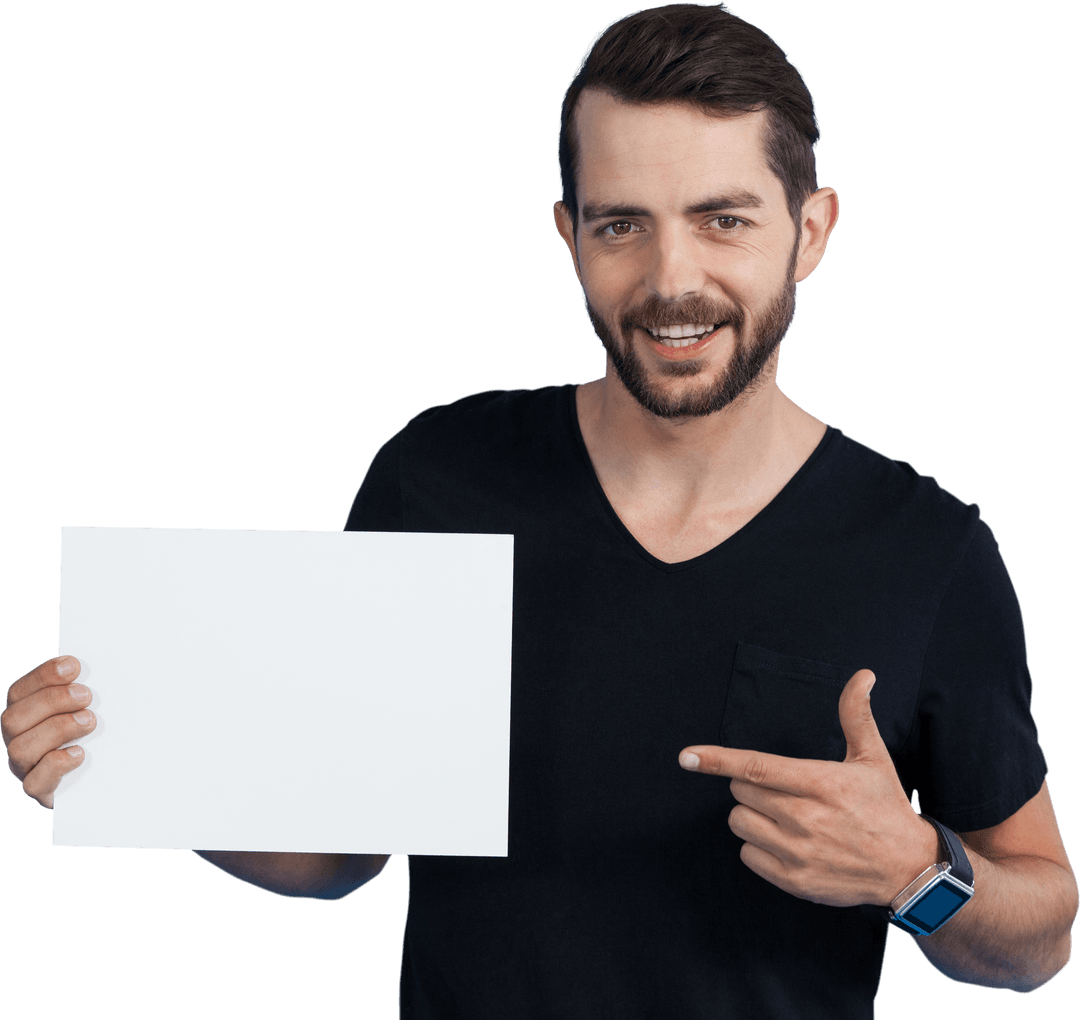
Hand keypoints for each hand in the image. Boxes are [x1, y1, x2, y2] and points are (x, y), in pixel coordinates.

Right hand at [3, 656, 95, 807]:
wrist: (99, 779)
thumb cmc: (94, 733)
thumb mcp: (87, 707)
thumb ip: (82, 692)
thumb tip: (96, 670)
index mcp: (25, 715)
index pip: (19, 692)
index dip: (43, 676)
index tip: (73, 666)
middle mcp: (18, 740)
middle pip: (13, 718)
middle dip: (52, 701)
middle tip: (86, 696)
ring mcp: (25, 767)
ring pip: (20, 748)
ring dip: (57, 729)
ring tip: (88, 721)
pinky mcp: (39, 790)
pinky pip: (34, 783)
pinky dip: (56, 764)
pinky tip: (79, 753)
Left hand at [678, 668, 938, 908]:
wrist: (908, 868)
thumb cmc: (884, 806)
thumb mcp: (873, 758)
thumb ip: (856, 716)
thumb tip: (862, 675)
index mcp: (821, 783)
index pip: (757, 767)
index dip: (717, 760)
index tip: (686, 756)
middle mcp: (807, 818)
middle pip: (742, 791)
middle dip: (753, 785)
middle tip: (785, 791)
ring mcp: (799, 852)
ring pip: (740, 823)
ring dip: (752, 815)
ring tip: (786, 817)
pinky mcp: (795, 881)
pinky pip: (748, 856)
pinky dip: (758, 847)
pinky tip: (786, 842)